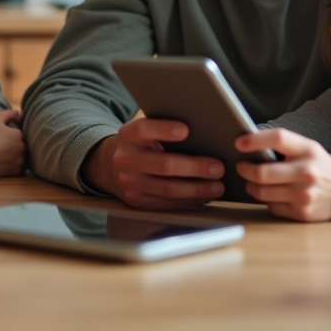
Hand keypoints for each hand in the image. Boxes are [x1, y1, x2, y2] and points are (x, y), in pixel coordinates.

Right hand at [0, 109, 24, 175]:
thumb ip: (9, 113)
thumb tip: (18, 114)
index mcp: (19, 134)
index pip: (19, 134)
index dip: (11, 135)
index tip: (2, 138)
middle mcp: (23, 147)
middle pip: (21, 145)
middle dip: (14, 146)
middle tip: (1, 147)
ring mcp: (20, 160)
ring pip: (21, 157)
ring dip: (15, 156)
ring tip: (2, 155)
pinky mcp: (16, 171)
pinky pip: (17, 167)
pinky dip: (12, 165)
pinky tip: (3, 163)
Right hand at [82, 116, 223, 209]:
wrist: (112, 165)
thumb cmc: (142, 143)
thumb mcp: (144, 130)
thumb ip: (162, 127)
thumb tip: (202, 127)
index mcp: (127, 135)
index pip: (144, 129)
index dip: (164, 129)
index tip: (187, 130)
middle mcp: (125, 159)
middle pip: (164, 164)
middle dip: (194, 167)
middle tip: (218, 167)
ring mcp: (129, 183)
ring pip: (168, 188)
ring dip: (197, 189)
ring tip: (217, 186)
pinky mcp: (136, 201)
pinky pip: (167, 204)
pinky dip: (188, 201)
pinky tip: (204, 196)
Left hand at [235, 128, 330, 221]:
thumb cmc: (317, 165)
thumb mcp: (306, 148)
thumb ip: (282, 145)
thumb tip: (247, 143)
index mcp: (307, 150)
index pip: (278, 138)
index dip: (254, 140)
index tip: (239, 143)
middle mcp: (307, 173)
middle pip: (262, 173)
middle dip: (244, 169)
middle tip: (241, 166)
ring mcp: (304, 195)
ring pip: (262, 192)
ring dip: (251, 186)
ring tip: (251, 181)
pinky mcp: (302, 213)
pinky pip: (271, 206)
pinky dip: (266, 200)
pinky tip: (270, 194)